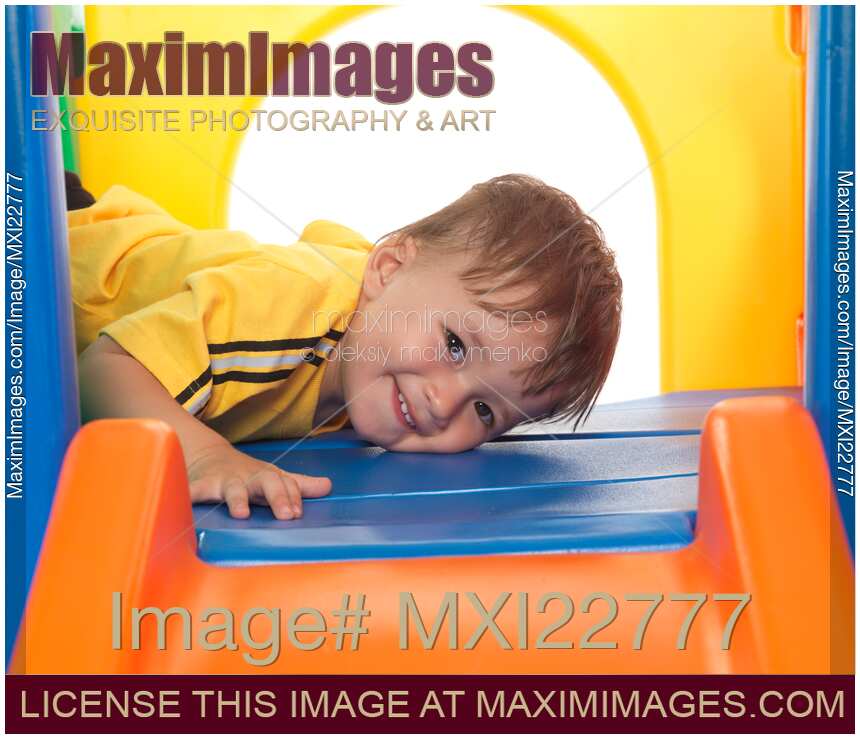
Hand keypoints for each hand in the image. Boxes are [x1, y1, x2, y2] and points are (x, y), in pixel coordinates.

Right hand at [187, 443, 331, 519]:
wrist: (210, 456)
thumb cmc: (248, 475)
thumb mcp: (274, 477)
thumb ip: (299, 484)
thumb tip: (328, 486)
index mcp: (268, 477)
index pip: (285, 484)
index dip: (292, 496)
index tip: (297, 512)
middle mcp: (249, 478)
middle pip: (266, 483)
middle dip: (277, 496)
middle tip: (287, 515)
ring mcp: (225, 481)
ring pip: (233, 489)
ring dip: (237, 499)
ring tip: (241, 514)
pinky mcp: (201, 485)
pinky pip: (194, 491)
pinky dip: (189, 495)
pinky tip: (186, 504)